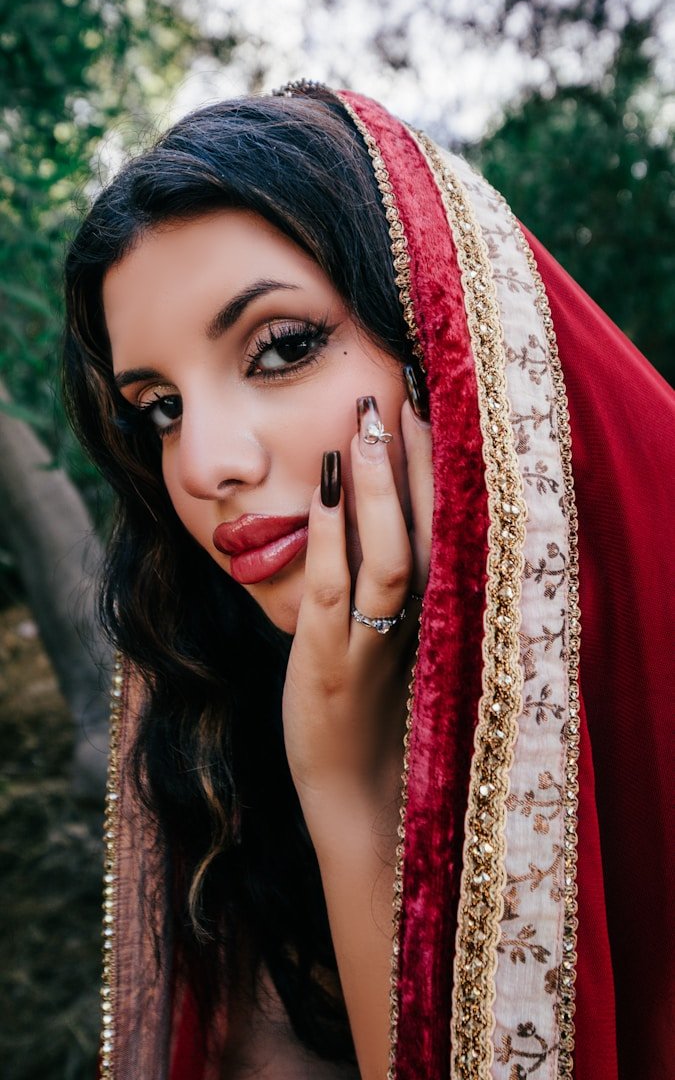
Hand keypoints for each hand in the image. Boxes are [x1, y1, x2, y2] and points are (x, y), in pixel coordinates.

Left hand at [282, 387, 432, 808]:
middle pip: (429, 524)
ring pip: (391, 551)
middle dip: (417, 456)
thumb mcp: (399, 635)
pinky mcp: (335, 661)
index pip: (446, 522)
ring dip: (378, 487)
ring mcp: (380, 639)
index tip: (426, 404)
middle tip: (402, 392)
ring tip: (366, 426)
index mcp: (440, 607)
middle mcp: (423, 618)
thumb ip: (393, 578)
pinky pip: (336, 589)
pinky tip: (323, 491)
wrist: (361, 794)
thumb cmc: (379, 706)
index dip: (438, 463)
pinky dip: (332, 536)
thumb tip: (374, 509)